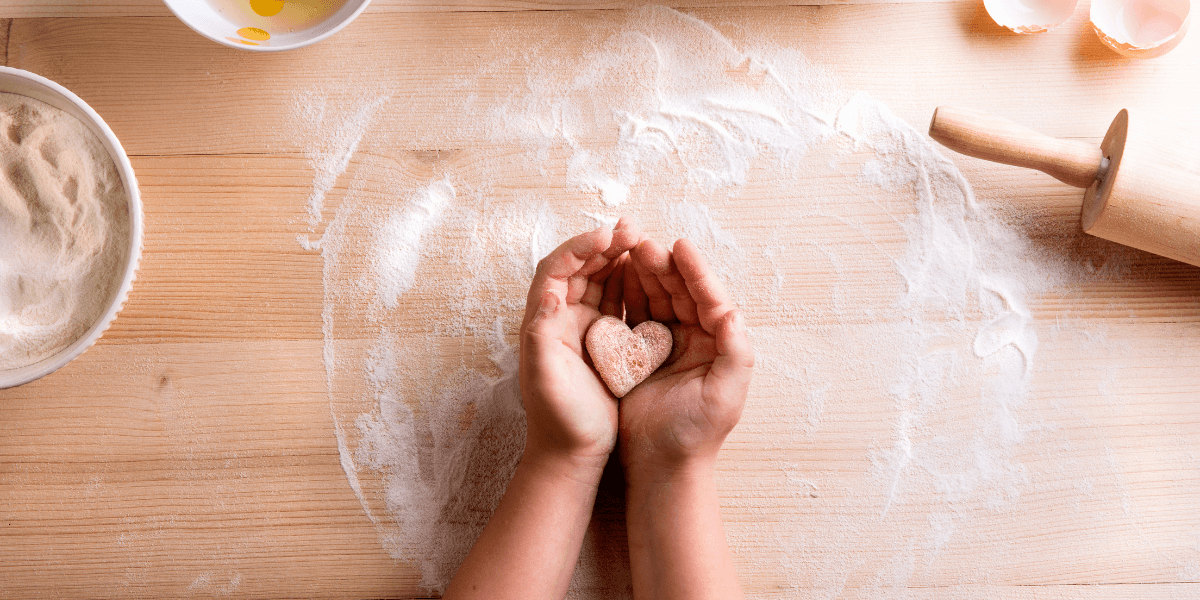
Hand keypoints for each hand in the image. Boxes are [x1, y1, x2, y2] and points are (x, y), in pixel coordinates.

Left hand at [519, 218, 642, 465]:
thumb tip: (549, 295)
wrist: (571, 453)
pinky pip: (616, 300)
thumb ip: (542, 337)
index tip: (607, 237)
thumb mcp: (546, 379)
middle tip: (633, 229)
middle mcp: (559, 318)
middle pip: (580, 267)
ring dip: (619, 258)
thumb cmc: (559, 419)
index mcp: (543, 322)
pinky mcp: (603, 340)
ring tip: (644, 241)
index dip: (579, 248)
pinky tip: (650, 274)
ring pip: (599, 279)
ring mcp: (581, 327)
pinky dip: (631, 283)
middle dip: (604, 245)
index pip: (556, 270)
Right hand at [618, 238, 754, 472]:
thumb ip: (735, 351)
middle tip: (642, 242)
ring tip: (627, 250)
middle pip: (679, 292)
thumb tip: (732, 310)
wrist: (660, 465)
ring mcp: (664, 343)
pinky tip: (613, 276)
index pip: (709, 298)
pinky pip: (632, 315)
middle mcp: (694, 338)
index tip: (680, 245)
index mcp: (717, 343)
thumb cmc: (697, 433)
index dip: (695, 271)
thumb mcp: (725, 394)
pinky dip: (624, 294)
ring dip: (642, 274)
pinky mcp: (638, 353)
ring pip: (655, 298)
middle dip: (662, 266)